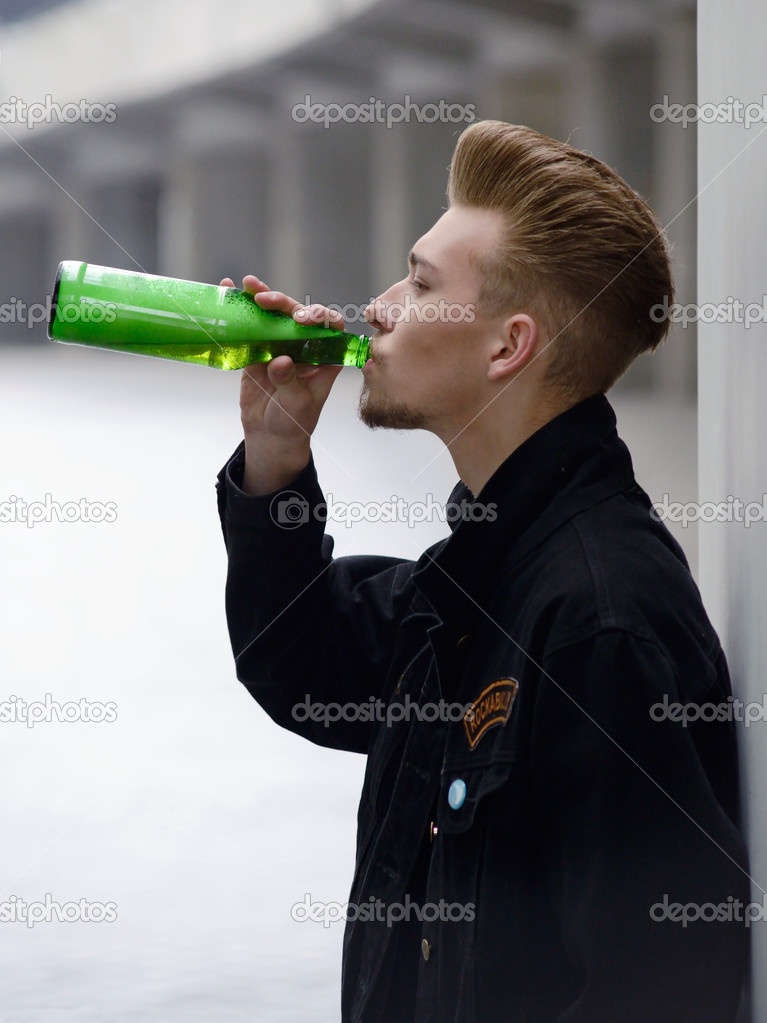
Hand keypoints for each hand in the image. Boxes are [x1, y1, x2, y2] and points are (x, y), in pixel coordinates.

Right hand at [219, 275, 343, 495]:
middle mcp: (304, 347)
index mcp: (324, 357)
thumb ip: (291, 383)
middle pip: (297, 315)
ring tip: (248, 284)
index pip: (330, 328)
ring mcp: (280, 346)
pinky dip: (242, 310)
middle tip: (266, 300)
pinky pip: (251, 327)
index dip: (319, 317)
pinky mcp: (258, 350)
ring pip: (274, 316)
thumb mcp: (297, 406)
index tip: (301, 319)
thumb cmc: (294, 423)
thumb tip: (281, 361)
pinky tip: (229, 292)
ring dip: (262, 297)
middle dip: (284, 303)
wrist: (270, 436)